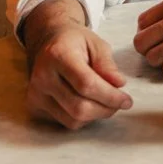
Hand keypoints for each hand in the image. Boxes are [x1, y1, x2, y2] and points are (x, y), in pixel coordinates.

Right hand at [23, 0, 131, 129]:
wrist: (48, 42)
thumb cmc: (74, 41)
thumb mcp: (96, 43)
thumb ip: (107, 64)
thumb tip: (119, 85)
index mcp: (58, 55)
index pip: (86, 84)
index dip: (110, 96)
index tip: (127, 100)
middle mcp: (42, 76)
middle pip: (79, 107)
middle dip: (105, 109)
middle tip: (120, 103)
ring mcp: (36, 93)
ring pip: (73, 120)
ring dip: (96, 116)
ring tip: (106, 102)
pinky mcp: (35, 106)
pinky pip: (65, 122)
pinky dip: (83, 118)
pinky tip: (89, 103)